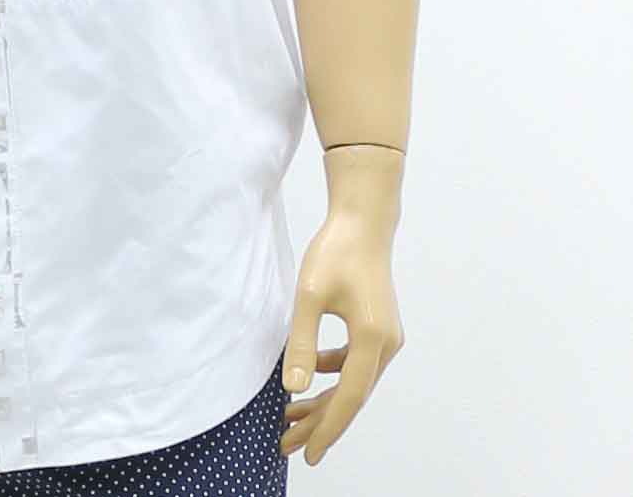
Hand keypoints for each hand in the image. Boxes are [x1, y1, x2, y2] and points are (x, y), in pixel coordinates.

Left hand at [278, 205, 404, 466]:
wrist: (363, 221)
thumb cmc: (335, 251)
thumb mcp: (309, 295)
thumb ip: (303, 343)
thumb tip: (294, 388)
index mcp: (372, 339)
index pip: (348, 398)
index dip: (327, 429)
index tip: (307, 454)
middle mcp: (386, 345)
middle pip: (352, 397)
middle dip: (320, 422)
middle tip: (288, 443)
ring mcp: (386, 338)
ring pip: (354, 383)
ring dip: (325, 401)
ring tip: (291, 417)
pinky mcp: (379, 330)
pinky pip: (356, 365)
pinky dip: (334, 377)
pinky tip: (311, 377)